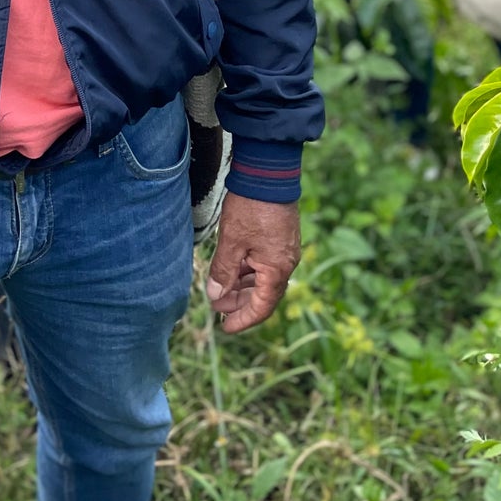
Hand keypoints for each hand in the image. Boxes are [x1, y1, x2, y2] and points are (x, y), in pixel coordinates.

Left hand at [205, 194, 300, 334]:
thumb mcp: (232, 241)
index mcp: (276, 269)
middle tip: (217, 306)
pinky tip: (233, 269)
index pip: (261, 307)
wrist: (268, 173)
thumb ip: (223, 271)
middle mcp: (285, 263)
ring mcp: (284, 250)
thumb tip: (215, 295)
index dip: (242, 319)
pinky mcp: (281, 238)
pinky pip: (265, 264)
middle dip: (239, 303)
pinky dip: (248, 271)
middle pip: (263, 295)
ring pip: (263, 279)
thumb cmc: (250, 207)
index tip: (225, 327)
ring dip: (243, 287)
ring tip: (221, 288)